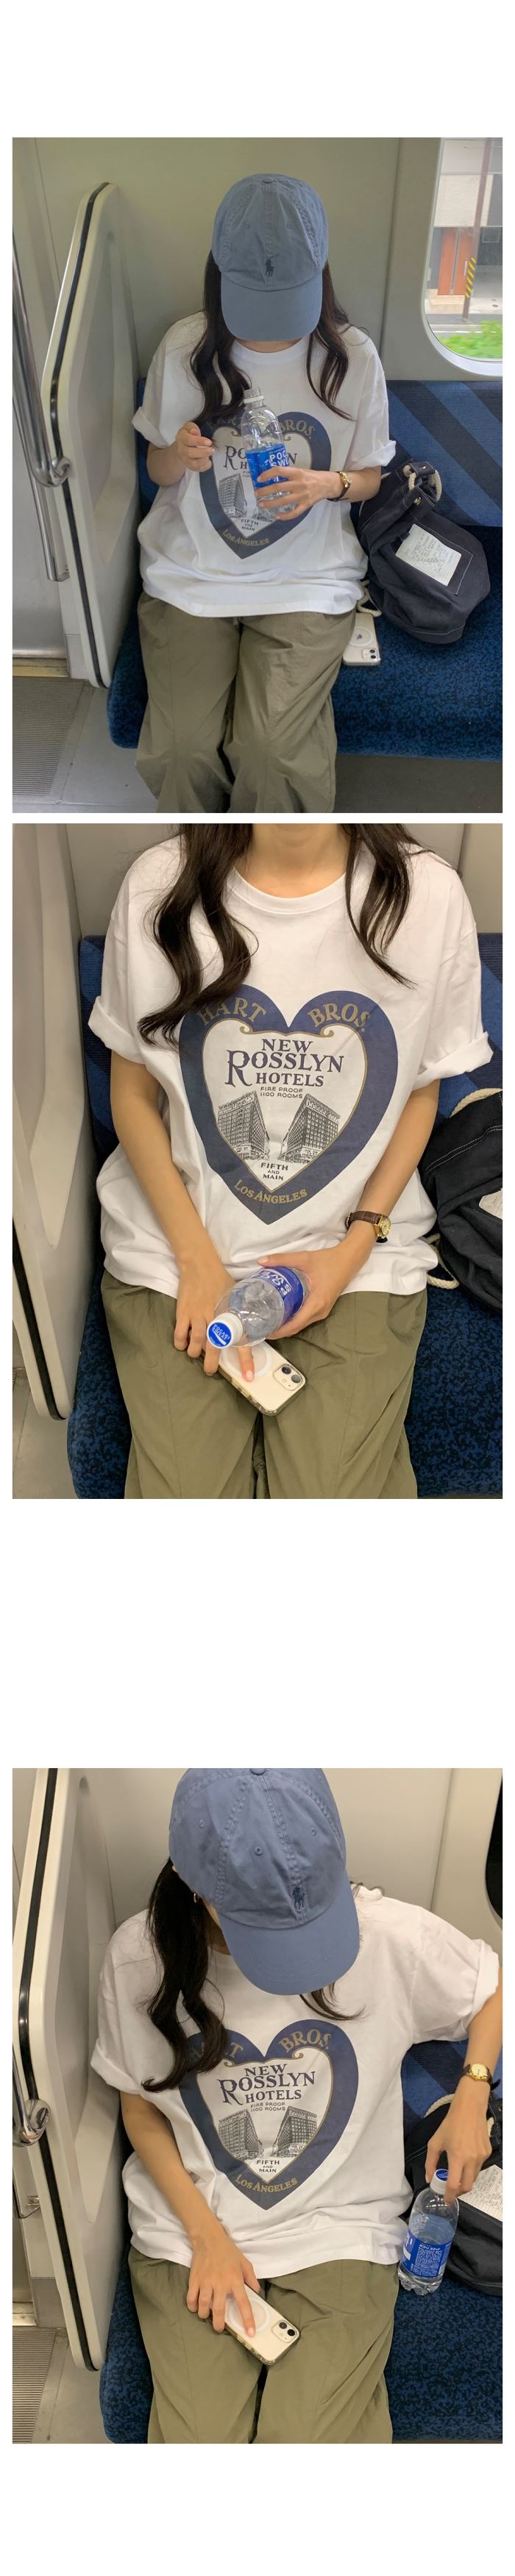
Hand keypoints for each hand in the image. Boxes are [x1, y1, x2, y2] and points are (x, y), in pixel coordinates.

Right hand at [174, 420, 213, 474]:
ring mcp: (185, 459)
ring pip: (194, 463)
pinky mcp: (190, 466)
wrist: (181, 447)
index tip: (209, 442)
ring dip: (204, 460)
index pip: (188, 440)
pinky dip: (205, 466)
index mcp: (181, 438)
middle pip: (190, 453)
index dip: (199, 441)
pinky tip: (208, 461)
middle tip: (211, 450)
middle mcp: (181, 450)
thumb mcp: (189, 427)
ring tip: (210, 454)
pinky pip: (197, 469)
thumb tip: (195, 432)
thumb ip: (192, 428)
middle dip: (203, 452)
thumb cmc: (187, 435)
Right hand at [174, 1248, 253, 1379]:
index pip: (242, 1340)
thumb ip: (240, 1313)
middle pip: (214, 1346)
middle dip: (212, 1363)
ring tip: (194, 1353)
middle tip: (210, 1371)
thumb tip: (247, 1328)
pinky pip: (180, 1333)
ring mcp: (198, 1315)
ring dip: (194, 1352)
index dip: (246, 1360)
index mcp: (231, 1314)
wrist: (200, 1265)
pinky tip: (182, 1344)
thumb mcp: (236, 1296)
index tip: (248, 1376)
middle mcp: (215, 1316)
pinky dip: (180, 1342)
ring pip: (196, 1342)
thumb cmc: (220, 1280)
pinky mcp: (184, 1312)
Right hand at [187, 2218, 260, 2335]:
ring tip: (207, 2316)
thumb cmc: (228, 2251)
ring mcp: (206, 2282)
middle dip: (219, 2324)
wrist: (209, 2238)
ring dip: (205, 2315)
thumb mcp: (245, 2263)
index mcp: (235, 2280)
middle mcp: (220, 2283)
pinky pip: (191, 2298)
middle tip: (219, 2328)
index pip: (243, 2303)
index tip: (250, 2332)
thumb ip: (251, 2279)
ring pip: (204, 2307)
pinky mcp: (194, 2280)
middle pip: (220, 2310)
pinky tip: (196, 2307)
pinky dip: (192, 2306)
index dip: (247, 2319)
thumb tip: (257, 2293)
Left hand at [255, 464, 334, 518]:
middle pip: (278, 487)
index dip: (267, 474)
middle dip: (265, 491)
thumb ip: (288, 474)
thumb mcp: (300, 471)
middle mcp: (298, 483)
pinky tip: (277, 516)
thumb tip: (272, 477)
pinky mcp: (305, 505)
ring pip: (283, 501)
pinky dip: (285, 516)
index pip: (279, 471)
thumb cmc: (312, 477)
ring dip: (270, 503)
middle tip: (257, 494)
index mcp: (296, 473)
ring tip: (262, 504)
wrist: (327, 484)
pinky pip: (294, 513)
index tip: (259, 479)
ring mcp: (302, 495)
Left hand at [258, 1245, 350, 1337]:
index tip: (265, 1331)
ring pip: (301, 1324)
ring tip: (268, 1321)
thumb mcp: (303, 1258)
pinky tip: (282, 1313)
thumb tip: (261, 1261)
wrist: (348, 1260)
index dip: (279, 1331)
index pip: (295, 1324)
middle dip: (279, 1330)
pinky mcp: (323, 1308)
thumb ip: (282, 1259)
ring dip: (286, 1326)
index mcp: (316, 1303)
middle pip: (297, 1327)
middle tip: (261, 1325)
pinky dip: (293, 1320)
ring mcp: (323, 1311)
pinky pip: (306, 1319)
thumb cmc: (328, 1260)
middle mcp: (320, 1311)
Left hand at [425, 2080, 492, 2203]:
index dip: (450, 2195)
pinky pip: (479, 2167)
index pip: (454, 2185)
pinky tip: (465, 2159)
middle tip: (451, 2190)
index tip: (446, 2200)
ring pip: (474, 2178)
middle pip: (467, 2187)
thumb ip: (430, 2162)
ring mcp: (481, 2156)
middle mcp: (472, 2159)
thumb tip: (429, 2178)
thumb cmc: (450, 2124)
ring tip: (457, 2174)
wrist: (470, 2109)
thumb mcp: (435, 2142)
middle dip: (459, 2192)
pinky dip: (471, 2169)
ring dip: (465, 2180)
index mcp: (457, 2157)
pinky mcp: (487, 2153)